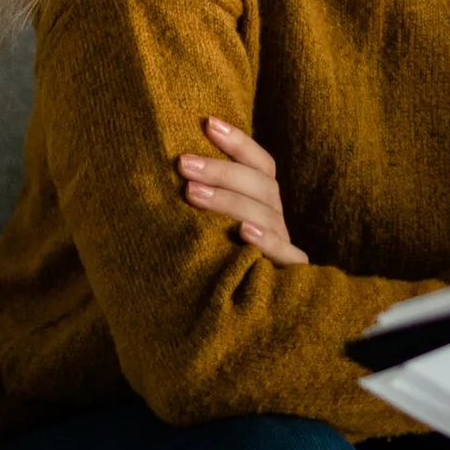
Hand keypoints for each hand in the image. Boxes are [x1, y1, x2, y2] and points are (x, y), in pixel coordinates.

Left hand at [176, 116, 307, 265]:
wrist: (234, 327)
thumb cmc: (210, 267)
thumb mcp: (205, 231)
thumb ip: (199, 201)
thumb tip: (161, 166)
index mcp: (263, 204)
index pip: (261, 165)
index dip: (239, 142)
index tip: (208, 122)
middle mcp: (276, 221)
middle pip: (262, 186)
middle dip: (222, 170)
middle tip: (182, 163)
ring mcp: (283, 248)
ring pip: (266, 214)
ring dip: (229, 200)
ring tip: (191, 192)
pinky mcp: (287, 278)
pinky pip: (283, 256)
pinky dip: (265, 241)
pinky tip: (243, 231)